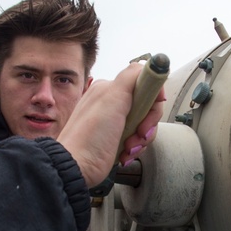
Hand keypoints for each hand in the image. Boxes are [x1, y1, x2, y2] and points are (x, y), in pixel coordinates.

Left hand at [58, 63, 164, 186]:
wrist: (76, 167)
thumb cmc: (89, 137)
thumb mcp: (112, 98)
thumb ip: (132, 77)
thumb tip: (151, 63)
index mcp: (111, 89)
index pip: (146, 84)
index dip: (154, 100)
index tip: (151, 111)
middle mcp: (112, 103)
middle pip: (148, 107)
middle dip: (148, 123)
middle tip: (139, 133)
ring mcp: (114, 122)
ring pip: (145, 125)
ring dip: (142, 139)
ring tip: (128, 147)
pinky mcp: (116, 139)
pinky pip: (137, 139)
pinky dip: (135, 149)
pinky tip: (124, 154)